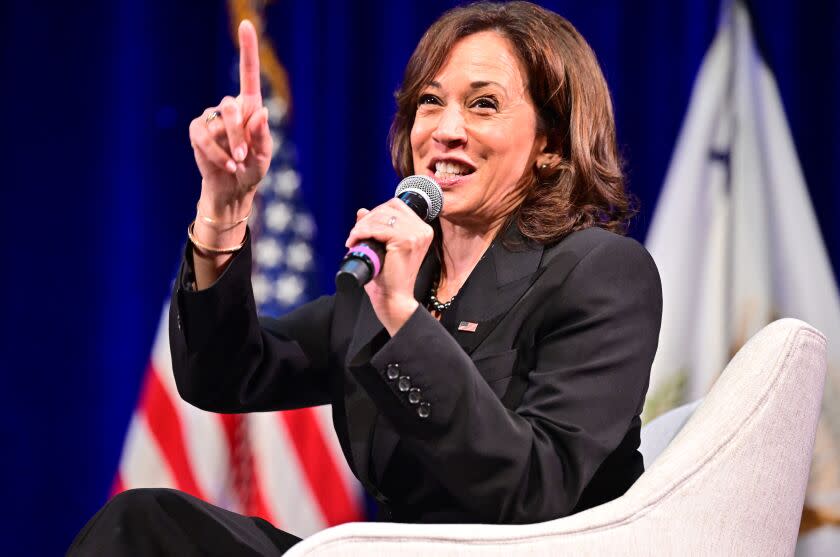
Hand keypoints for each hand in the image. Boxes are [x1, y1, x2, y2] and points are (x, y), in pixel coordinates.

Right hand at [189, 20, 271, 216]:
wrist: (232, 189)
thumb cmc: (252, 170)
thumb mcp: (263, 156)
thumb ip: (262, 136)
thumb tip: (261, 112)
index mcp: (251, 107)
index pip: (248, 73)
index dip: (247, 49)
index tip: (247, 25)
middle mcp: (230, 107)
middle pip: (232, 106)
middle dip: (238, 134)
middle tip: (243, 157)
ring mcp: (211, 118)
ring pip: (217, 123)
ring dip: (228, 147)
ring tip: (236, 165)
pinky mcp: (197, 131)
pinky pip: (202, 137)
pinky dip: (214, 154)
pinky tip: (225, 166)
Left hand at [345, 199, 433, 334]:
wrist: (393, 299)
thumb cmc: (388, 278)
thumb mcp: (380, 247)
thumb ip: (374, 227)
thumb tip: (362, 211)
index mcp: (421, 230)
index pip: (396, 206)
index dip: (376, 212)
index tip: (362, 227)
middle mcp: (423, 230)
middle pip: (389, 208)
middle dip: (367, 219)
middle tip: (355, 234)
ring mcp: (417, 235)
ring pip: (382, 217)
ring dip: (362, 226)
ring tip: (353, 239)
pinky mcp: (406, 241)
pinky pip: (379, 228)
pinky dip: (363, 232)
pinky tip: (355, 241)